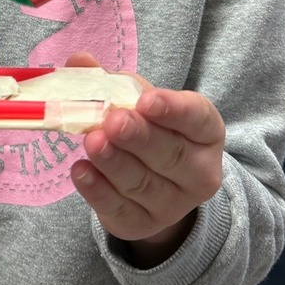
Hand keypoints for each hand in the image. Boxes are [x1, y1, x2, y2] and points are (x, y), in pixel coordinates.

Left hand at [66, 52, 224, 266]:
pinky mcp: (141, 224)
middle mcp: (197, 171)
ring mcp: (172, 204)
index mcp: (205, 132)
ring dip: (114, 162)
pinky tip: (80, 171)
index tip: (147, 100)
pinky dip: (98, 190)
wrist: (156, 185)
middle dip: (139, 137)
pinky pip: (120, 209)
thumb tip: (79, 60)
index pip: (197, 119)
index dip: (173, 110)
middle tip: (114, 121)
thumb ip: (111, 80)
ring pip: (142, 182)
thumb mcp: (138, 101)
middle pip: (170, 154)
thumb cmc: (150, 129)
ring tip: (92, 142)